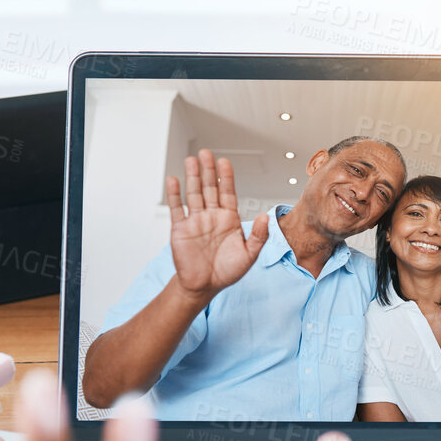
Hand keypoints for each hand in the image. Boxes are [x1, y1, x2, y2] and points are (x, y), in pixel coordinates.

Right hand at [166, 149, 270, 302]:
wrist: (204, 287)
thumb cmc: (227, 272)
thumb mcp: (249, 255)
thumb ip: (259, 236)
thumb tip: (266, 217)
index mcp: (229, 219)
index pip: (227, 192)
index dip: (226, 177)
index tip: (224, 162)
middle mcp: (212, 216)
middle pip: (209, 188)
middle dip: (208, 170)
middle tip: (206, 153)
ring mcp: (195, 221)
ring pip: (193, 194)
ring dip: (192, 177)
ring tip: (191, 160)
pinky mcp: (180, 229)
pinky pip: (177, 208)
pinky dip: (174, 195)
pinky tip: (174, 180)